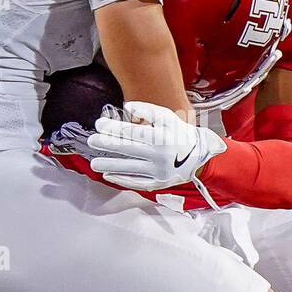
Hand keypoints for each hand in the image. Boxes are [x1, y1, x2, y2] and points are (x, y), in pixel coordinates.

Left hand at [88, 101, 226, 190]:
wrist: (200, 156)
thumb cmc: (180, 134)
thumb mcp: (168, 117)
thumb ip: (148, 110)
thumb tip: (127, 107)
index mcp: (162, 137)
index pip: (132, 132)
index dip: (113, 128)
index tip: (99, 124)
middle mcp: (159, 156)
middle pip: (128, 149)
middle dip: (107, 144)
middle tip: (91, 141)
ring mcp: (158, 172)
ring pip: (129, 168)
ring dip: (110, 165)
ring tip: (94, 163)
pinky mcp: (158, 183)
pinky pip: (136, 182)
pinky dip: (121, 179)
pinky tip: (108, 175)